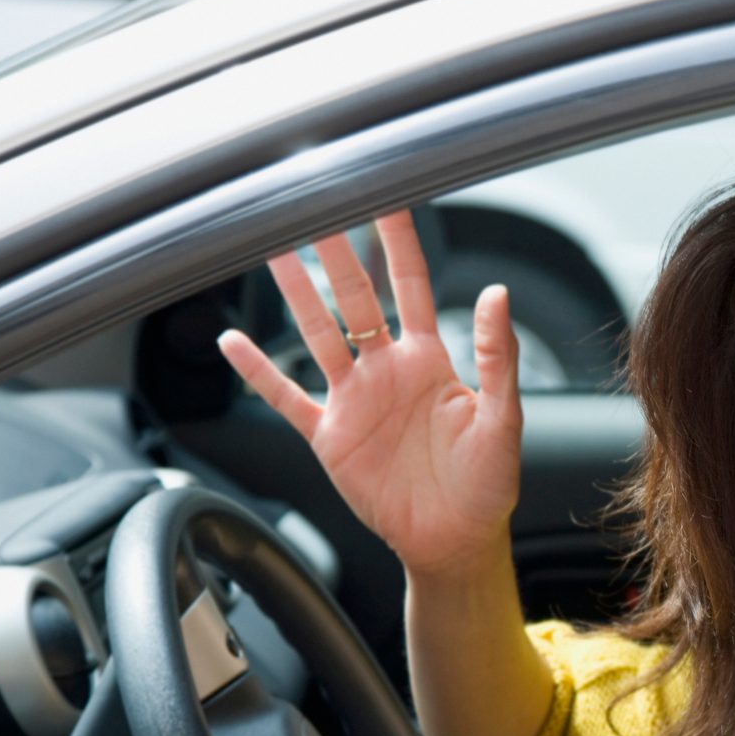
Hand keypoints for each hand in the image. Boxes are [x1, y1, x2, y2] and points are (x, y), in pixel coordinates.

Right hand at [217, 210, 523, 578]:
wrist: (455, 541)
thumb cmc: (487, 484)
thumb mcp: (502, 419)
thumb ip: (497, 357)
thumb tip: (497, 294)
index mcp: (430, 359)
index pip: (410, 285)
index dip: (396, 242)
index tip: (385, 194)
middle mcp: (386, 369)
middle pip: (353, 297)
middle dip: (333, 251)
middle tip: (310, 204)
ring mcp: (353, 399)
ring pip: (316, 332)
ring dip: (294, 293)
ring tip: (269, 248)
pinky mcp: (328, 435)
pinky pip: (286, 396)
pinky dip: (258, 371)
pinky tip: (232, 341)